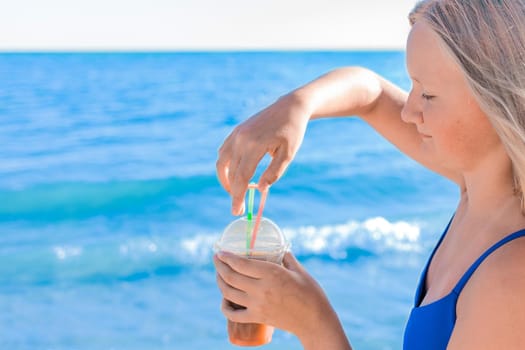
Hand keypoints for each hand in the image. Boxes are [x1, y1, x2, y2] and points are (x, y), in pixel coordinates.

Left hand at [213, 252, 350, 348]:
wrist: (314, 320)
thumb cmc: (311, 293)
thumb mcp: (299, 270)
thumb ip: (286, 258)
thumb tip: (278, 249)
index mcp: (272, 274)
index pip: (241, 264)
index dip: (227, 257)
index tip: (220, 252)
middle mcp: (261, 289)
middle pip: (231, 277)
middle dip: (219, 266)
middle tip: (216, 259)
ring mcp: (257, 305)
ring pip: (228, 293)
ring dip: (219, 282)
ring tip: (219, 274)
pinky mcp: (257, 318)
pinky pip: (234, 314)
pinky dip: (225, 306)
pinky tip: (224, 300)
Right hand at [216, 93, 310, 214]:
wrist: (289, 107)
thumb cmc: (292, 131)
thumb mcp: (288, 154)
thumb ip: (274, 173)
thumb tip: (260, 189)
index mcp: (255, 145)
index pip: (242, 177)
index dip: (237, 196)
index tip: (236, 211)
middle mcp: (241, 139)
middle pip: (231, 173)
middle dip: (234, 192)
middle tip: (239, 208)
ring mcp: (236, 134)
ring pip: (222, 163)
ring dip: (226, 180)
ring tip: (236, 192)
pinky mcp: (236, 132)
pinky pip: (224, 152)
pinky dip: (225, 166)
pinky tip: (234, 174)